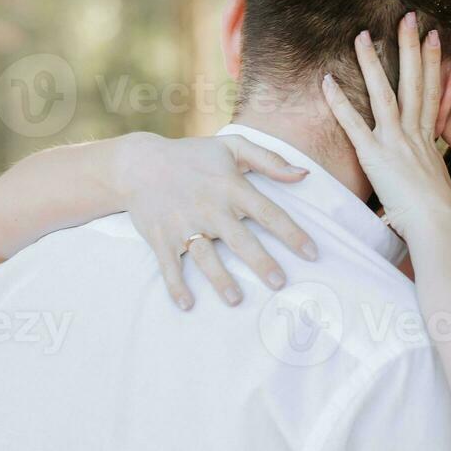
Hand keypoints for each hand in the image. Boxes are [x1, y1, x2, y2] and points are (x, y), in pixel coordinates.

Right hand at [124, 134, 318, 309]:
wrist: (138, 164)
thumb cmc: (192, 156)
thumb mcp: (232, 147)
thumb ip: (269, 160)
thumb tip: (304, 174)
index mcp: (231, 187)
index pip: (268, 212)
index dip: (292, 233)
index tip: (312, 254)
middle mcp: (209, 208)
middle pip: (240, 239)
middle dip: (260, 262)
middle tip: (279, 283)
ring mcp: (184, 224)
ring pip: (206, 256)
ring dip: (220, 279)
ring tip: (236, 300)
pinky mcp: (161, 238)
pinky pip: (169, 266)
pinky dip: (176, 286)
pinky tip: (187, 304)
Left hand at [320, 12, 450, 238]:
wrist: (439, 226)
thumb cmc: (437, 215)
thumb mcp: (437, 184)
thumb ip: (427, 170)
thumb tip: (424, 171)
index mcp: (428, 140)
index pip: (432, 91)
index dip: (433, 62)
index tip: (434, 36)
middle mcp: (414, 134)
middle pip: (413, 82)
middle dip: (411, 47)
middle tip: (409, 16)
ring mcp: (395, 143)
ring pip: (384, 94)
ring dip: (373, 63)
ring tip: (363, 35)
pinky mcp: (375, 157)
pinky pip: (353, 125)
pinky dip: (339, 102)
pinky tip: (327, 81)